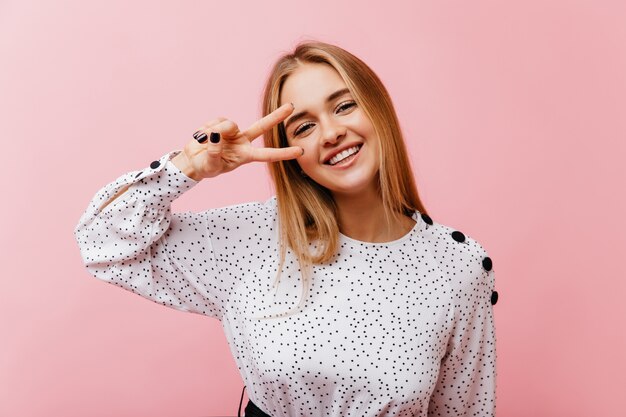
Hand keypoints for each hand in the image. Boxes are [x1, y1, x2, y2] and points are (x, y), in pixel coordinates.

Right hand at [173, 103, 301, 180]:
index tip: (300, 151)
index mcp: (245, 156)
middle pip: (262, 126)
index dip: (284, 153)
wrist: (192, 161)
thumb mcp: (210, 165)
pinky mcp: (220, 125)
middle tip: (292, 106)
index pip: (268, 155)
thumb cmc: (205, 167)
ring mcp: (232, 132)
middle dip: (276, 116)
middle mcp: (242, 142)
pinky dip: (206, 129)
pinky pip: (215, 121)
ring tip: (204, 142)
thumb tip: (215, 135)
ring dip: (214, 131)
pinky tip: (201, 137)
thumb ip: (214, 152)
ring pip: (228, 124)